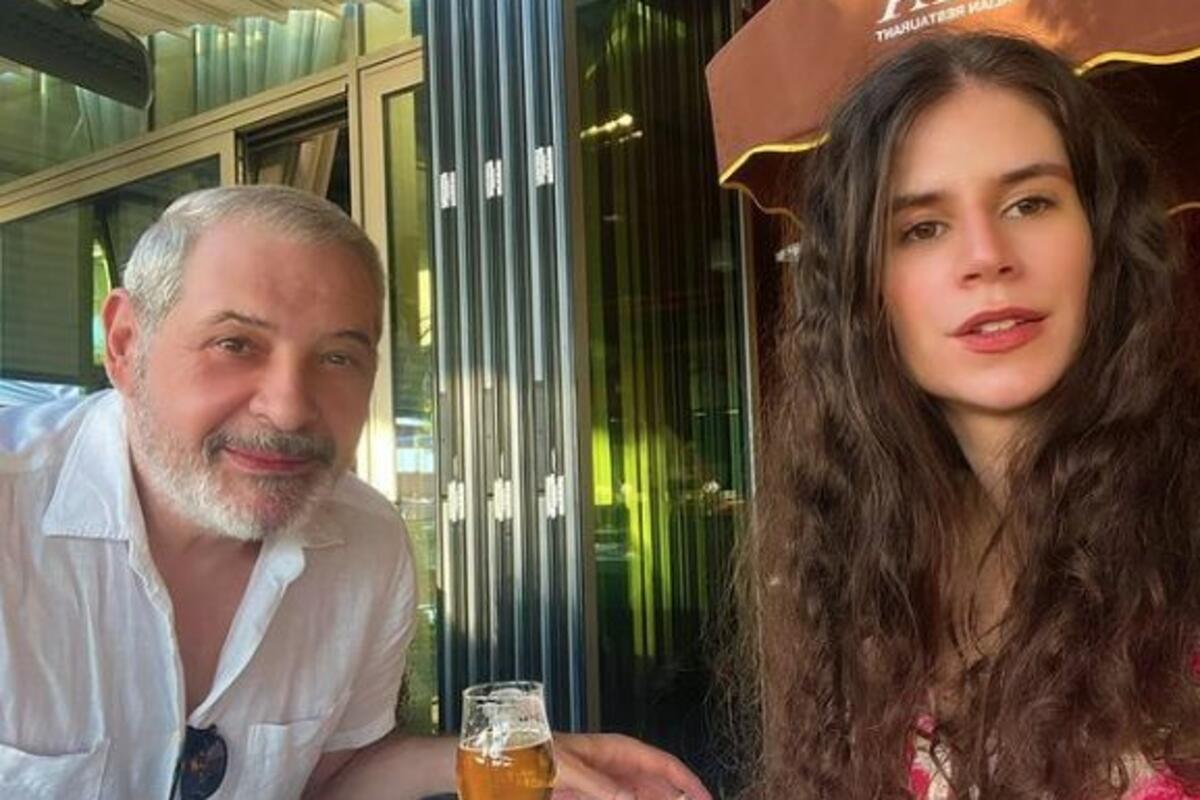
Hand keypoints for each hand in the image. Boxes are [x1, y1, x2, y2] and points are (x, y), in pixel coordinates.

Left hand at [551, 733, 712, 799]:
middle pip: (659, 786)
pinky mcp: (597, 797)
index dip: (689, 782)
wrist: (514, 762)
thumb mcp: (570, 769)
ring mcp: (609, 784)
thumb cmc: (539, 754)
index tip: (706, 799)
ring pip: (644, 798)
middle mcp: (619, 766)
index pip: (665, 764)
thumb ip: (601, 787)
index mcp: (619, 750)